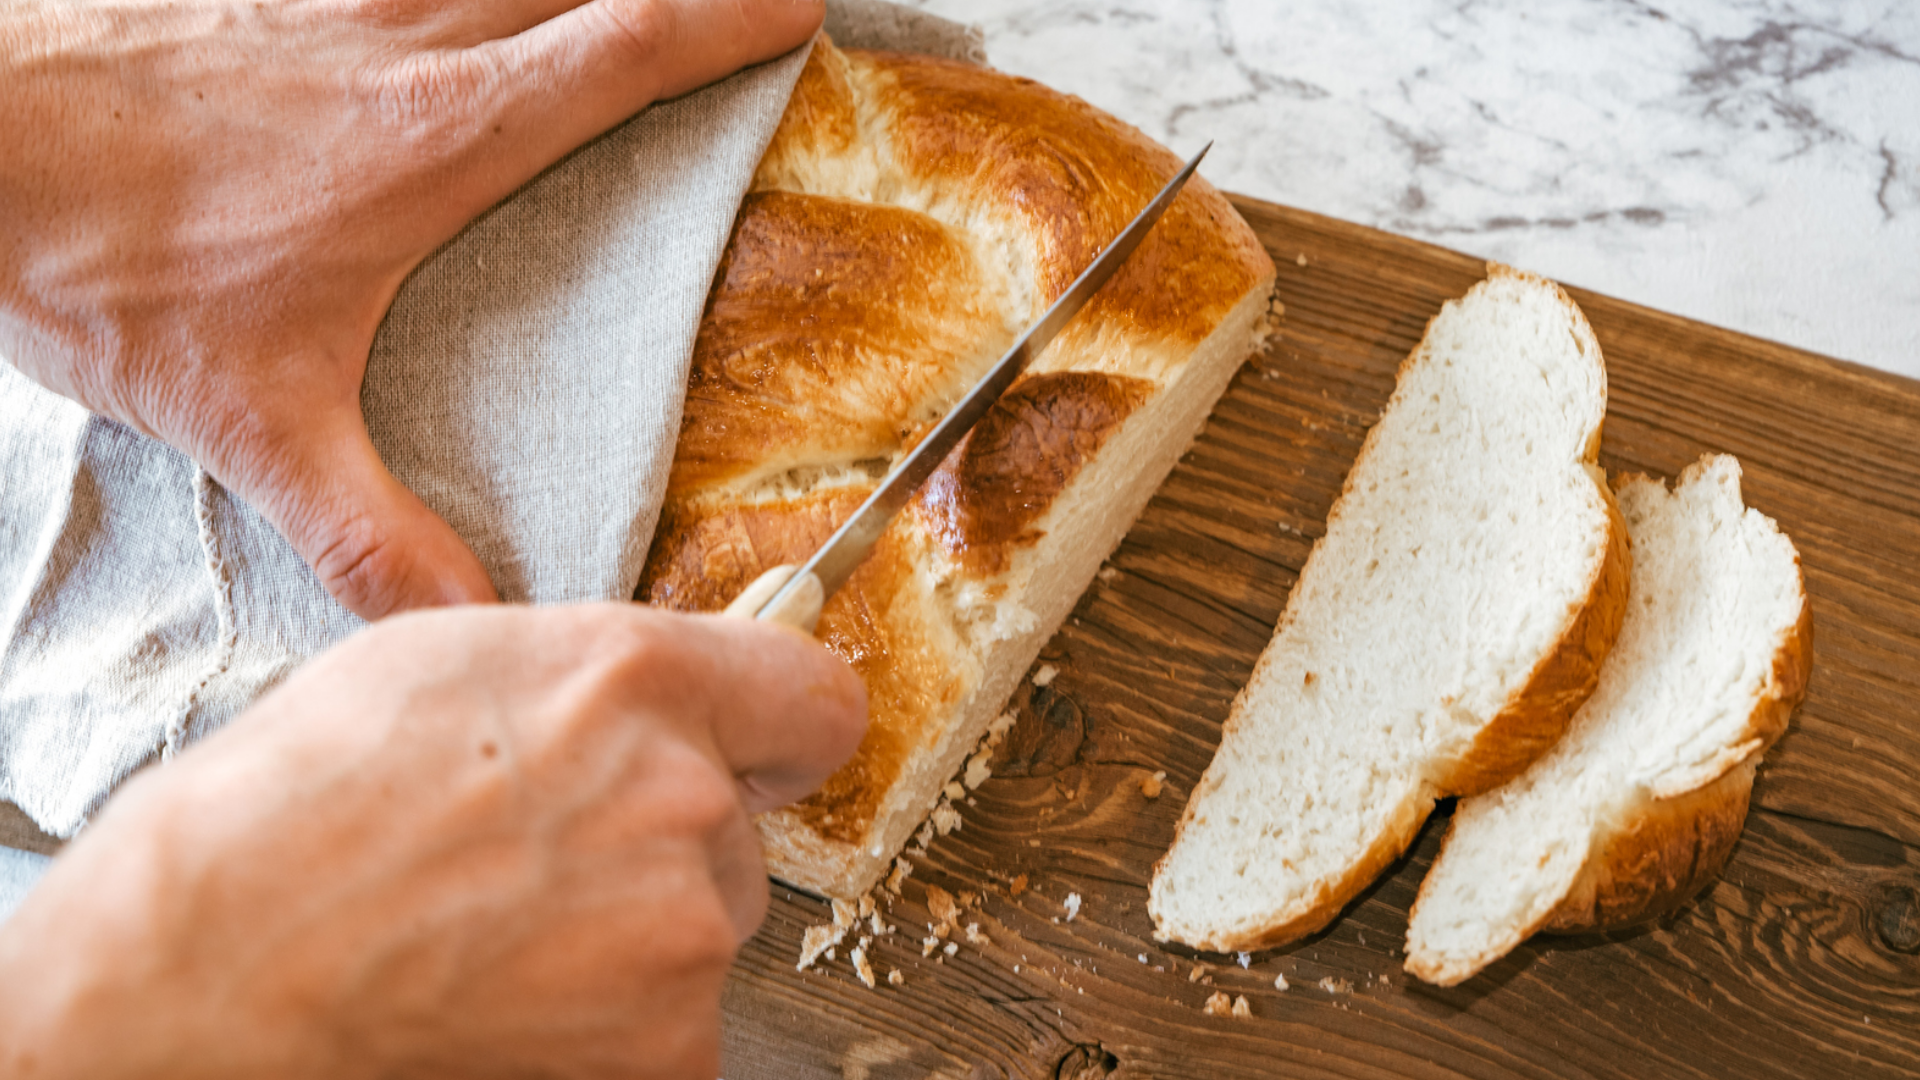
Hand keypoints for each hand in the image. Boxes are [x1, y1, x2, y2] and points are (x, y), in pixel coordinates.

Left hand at [0, 0, 823, 617]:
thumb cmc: (101, 249)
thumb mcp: (248, 416)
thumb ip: (368, 526)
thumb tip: (469, 619)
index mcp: (440, 138)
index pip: (623, 48)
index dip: (726, 19)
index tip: (799, 9)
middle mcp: (406, 36)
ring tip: (628, 0)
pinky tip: (463, 3)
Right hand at [0, 604, 864, 1078]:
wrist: (214, 970)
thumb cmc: (300, 807)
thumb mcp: (452, 660)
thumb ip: (599, 672)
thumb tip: (679, 693)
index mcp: (635, 679)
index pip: (818, 697)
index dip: (783, 727)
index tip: (762, 750)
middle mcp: (682, 799)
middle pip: (738, 827)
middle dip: (667, 840)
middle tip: (542, 857)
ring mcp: (680, 934)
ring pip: (702, 928)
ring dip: (636, 936)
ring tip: (503, 932)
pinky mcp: (667, 1047)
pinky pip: (677, 1025)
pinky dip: (614, 1026)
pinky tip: (513, 1000)